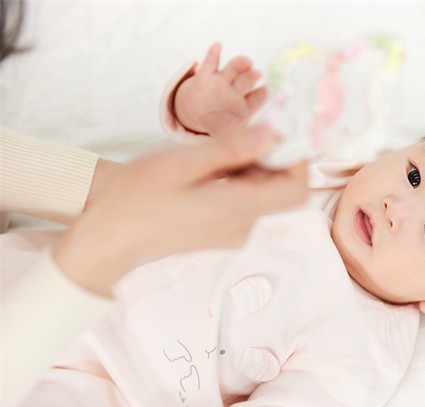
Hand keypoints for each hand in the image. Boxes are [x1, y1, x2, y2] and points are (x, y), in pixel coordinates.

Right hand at [54, 125, 307, 296]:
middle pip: (280, 189)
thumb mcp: (182, 164)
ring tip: (214, 151)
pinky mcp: (222, 231)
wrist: (107, 238)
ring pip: (261, 192)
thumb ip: (231, 150)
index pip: (296, 190)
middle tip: (241, 131)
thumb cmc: (137, 198)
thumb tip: (273, 134)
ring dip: (250, 165)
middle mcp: (242, 226)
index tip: (278, 130)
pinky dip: (237, 178)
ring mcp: (233, 232)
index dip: (296, 158)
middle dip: (270, 156)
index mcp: (236, 211)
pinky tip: (208, 168)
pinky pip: (244, 201)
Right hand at [173, 42, 266, 135]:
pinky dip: (213, 55)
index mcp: (246, 106)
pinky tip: (218, 46)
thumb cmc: (221, 125)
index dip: (261, 96)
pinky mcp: (204, 77)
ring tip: (246, 61)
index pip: (257, 99)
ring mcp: (221, 82)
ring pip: (232, 70)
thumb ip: (242, 140)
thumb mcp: (229, 136)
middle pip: (245, 82)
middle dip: (251, 77)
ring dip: (239, 64)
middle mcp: (236, 91)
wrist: (197, 113)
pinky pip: (210, 64)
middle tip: (257, 73)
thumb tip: (265, 142)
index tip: (266, 93)